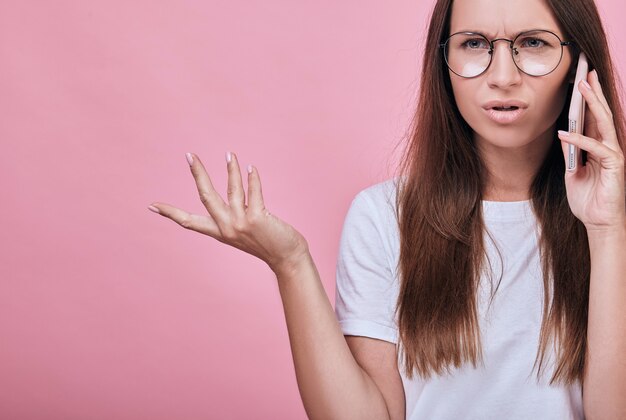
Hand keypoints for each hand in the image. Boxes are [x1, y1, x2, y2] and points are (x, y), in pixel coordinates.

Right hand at [148, 152, 309, 273]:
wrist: (287, 258)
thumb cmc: (268, 242)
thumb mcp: (244, 230)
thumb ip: (235, 215)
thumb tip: (234, 190)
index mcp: (219, 232)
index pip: (189, 222)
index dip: (170, 213)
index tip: (151, 205)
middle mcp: (226, 228)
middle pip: (205, 196)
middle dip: (197, 174)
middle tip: (189, 155)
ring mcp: (241, 223)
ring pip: (231, 190)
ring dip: (231, 169)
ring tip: (230, 154)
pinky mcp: (256, 219)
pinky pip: (253, 192)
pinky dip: (252, 178)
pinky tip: (251, 168)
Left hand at [557, 69, 624, 231]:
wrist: (599, 223)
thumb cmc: (588, 199)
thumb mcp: (573, 173)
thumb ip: (571, 154)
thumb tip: (564, 136)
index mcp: (599, 147)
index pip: (594, 118)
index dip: (587, 100)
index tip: (580, 80)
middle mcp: (609, 146)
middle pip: (602, 113)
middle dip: (594, 91)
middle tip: (586, 70)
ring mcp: (614, 154)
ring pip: (604, 123)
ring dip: (593, 104)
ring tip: (582, 87)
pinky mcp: (614, 165)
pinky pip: (595, 148)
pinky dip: (579, 140)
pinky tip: (565, 134)